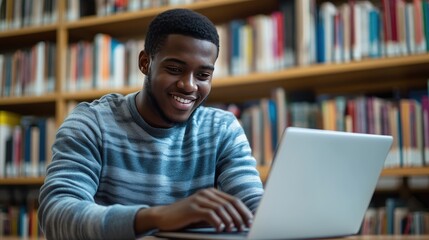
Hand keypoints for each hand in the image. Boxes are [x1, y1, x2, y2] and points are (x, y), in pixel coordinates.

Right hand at [134, 188, 252, 233]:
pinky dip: (217, 221)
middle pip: (230, 204)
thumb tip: (237, 222)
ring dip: (230, 220)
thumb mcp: (204, 213)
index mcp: (212, 193)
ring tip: (234, 229)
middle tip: (246, 227)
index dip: (244, 211)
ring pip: (221, 208)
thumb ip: (218, 214)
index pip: (233, 200)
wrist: (163, 216)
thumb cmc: (186, 217)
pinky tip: (221, 228)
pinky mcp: (192, 208)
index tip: (251, 221)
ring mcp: (199, 199)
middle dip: (240, 216)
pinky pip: (209, 214)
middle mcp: (207, 193)